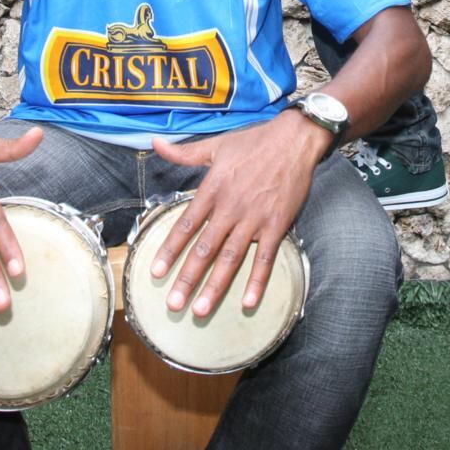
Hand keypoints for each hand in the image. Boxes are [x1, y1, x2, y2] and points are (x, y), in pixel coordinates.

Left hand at [149, 111, 328, 316]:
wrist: (294, 139)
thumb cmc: (253, 142)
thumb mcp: (215, 145)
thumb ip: (183, 153)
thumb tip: (155, 143)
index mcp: (213, 189)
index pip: (186, 225)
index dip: (170, 250)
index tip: (156, 272)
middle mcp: (231, 207)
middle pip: (205, 249)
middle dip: (188, 278)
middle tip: (173, 304)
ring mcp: (255, 218)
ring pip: (231, 258)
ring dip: (215, 286)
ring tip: (200, 310)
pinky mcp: (277, 225)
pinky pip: (266, 258)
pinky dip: (257, 281)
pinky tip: (248, 302)